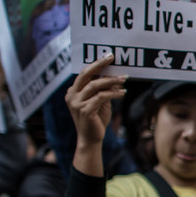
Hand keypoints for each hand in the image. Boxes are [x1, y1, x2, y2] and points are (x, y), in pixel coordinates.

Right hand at [65, 54, 124, 174]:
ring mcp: (76, 103)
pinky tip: (123, 92)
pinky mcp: (85, 111)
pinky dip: (113, 93)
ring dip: (111, 80)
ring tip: (124, 78)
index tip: (108, 57)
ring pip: (95, 85)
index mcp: (73, 92)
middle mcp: (72, 95)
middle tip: (112, 57)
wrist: (91, 140)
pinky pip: (101, 97)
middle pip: (85, 74)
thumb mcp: (100, 102)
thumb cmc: (96, 120)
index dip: (96, 64)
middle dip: (99, 64)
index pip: (84, 73)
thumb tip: (115, 76)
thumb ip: (103, 90)